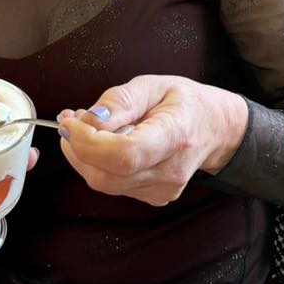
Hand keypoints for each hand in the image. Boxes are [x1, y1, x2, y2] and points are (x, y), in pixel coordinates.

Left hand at [57, 75, 247, 206]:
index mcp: (175, 136)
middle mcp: (170, 171)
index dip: (87, 142)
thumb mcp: (153, 85)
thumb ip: (119, 101)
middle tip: (69, 120)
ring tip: (83, 127)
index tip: (69, 121)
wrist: (214, 128)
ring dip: (83, 155)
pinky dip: (98, 164)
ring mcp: (163, 189)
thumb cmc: (185, 102)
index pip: (124, 155)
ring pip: (104, 183)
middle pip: (106, 176)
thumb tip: (87, 120)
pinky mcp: (154, 197)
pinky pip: (113, 185)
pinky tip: (103, 142)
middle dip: (76, 149)